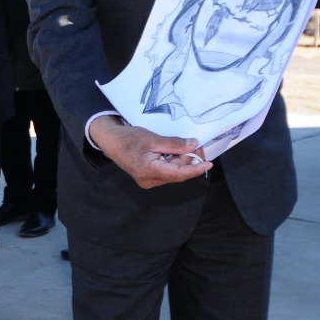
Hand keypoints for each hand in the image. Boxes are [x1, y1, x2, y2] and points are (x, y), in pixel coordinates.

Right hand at [89, 115, 210, 188]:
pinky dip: (173, 161)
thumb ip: (174, 144)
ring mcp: (148, 180)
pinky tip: (173, 151)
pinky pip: (166, 172)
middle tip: (196, 145)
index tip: (209, 163)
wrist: (110, 141)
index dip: (196, 169)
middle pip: (177, 173)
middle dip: (188, 160)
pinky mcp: (147, 177)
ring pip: (172, 172)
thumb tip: (193, 145)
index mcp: (150, 171)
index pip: (179, 174)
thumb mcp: (152, 138)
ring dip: (180, 160)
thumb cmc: (128, 138)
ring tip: (183, 145)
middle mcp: (150, 180)